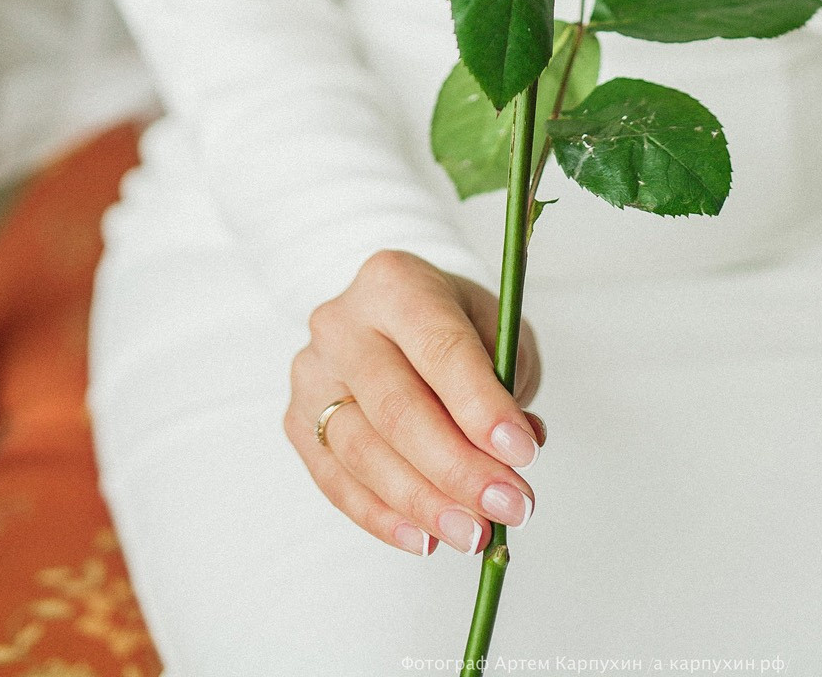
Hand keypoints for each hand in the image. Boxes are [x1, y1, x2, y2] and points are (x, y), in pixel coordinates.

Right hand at [286, 252, 544, 557]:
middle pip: (398, 409)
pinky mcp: (298, 421)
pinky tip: (426, 539)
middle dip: (459, 469)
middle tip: (510, 506)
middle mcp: (342, 323)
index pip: (440, 349)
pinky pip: (338, 484)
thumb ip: (506, 381)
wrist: (392, 313)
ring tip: (475, 534)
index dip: (482, 406)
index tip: (523, 453)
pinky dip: (385, 518)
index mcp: (395, 282)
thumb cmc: (452, 322)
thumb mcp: (493, 326)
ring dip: (425, 504)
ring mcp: (312, 374)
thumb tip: (512, 456)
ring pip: (364, 454)